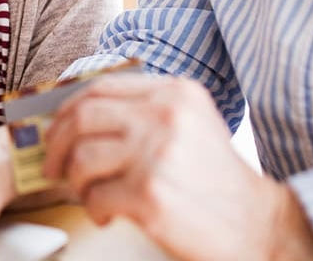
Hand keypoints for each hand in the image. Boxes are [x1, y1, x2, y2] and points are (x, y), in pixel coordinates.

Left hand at [42, 73, 312, 260]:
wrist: (259, 225)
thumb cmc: (217, 181)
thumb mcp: (191, 124)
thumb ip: (145, 111)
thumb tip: (76, 115)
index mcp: (175, 92)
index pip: (100, 87)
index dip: (67, 108)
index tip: (55, 129)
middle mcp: (165, 115)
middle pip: (82, 117)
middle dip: (57, 143)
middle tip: (53, 165)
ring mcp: (157, 153)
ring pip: (83, 158)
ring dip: (76, 181)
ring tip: (89, 194)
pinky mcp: (149, 193)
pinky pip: (96, 196)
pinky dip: (93, 208)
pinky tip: (107, 214)